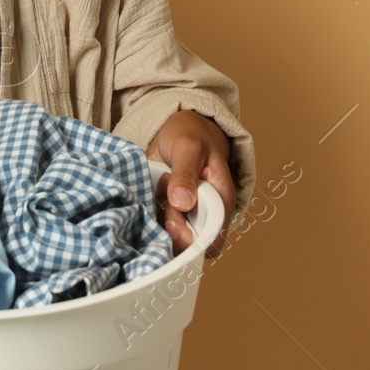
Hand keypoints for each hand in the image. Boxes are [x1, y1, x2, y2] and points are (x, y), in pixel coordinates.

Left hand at [145, 108, 235, 257]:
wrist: (177, 128)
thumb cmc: (191, 135)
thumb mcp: (189, 148)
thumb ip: (185, 174)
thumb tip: (183, 203)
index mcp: (221, 202)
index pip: (212, 239)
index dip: (192, 239)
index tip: (171, 223)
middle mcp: (204, 212)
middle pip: (188, 241)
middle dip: (170, 227)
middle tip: (163, 198)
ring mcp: (185, 212)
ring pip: (170, 234)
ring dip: (157, 216)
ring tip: (161, 183)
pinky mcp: (167, 208)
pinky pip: (156, 221)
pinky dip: (148, 210)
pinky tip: (152, 187)